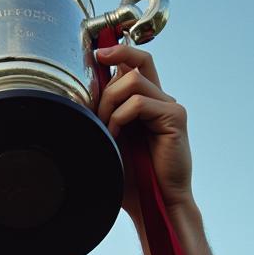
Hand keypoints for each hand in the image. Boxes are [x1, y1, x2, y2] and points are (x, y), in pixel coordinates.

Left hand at [95, 43, 192, 221]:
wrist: (154, 203)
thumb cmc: (132, 179)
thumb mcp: (109, 143)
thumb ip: (102, 119)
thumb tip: (78, 98)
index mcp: (147, 102)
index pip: (135, 63)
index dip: (117, 51)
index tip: (96, 53)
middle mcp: (160, 99)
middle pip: (135, 62)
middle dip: (105, 84)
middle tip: (95, 114)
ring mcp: (169, 106)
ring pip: (132, 81)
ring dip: (109, 104)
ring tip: (106, 131)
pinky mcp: (174, 117)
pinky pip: (138, 103)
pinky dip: (120, 118)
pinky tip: (115, 137)